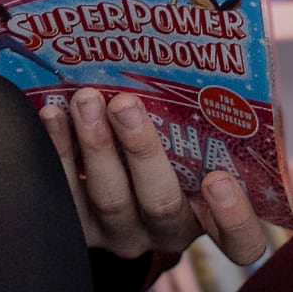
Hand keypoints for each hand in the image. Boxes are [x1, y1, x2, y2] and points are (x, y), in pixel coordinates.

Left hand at [40, 88, 270, 266]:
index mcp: (212, 215)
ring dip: (95, 144)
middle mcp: (167, 230)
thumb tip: (236, 51)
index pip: (240, 240)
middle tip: (124, 104)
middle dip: (141, 151)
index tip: (218, 179)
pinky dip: (58, 152)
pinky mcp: (79, 226)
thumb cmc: (179, 142)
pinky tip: (52, 114)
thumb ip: (217, 118)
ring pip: (109, 199)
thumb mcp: (206, 138)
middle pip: (161, 204)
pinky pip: (65, 194)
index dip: (233, 217)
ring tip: (85, 99)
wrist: (122, 170)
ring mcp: (120, 232)